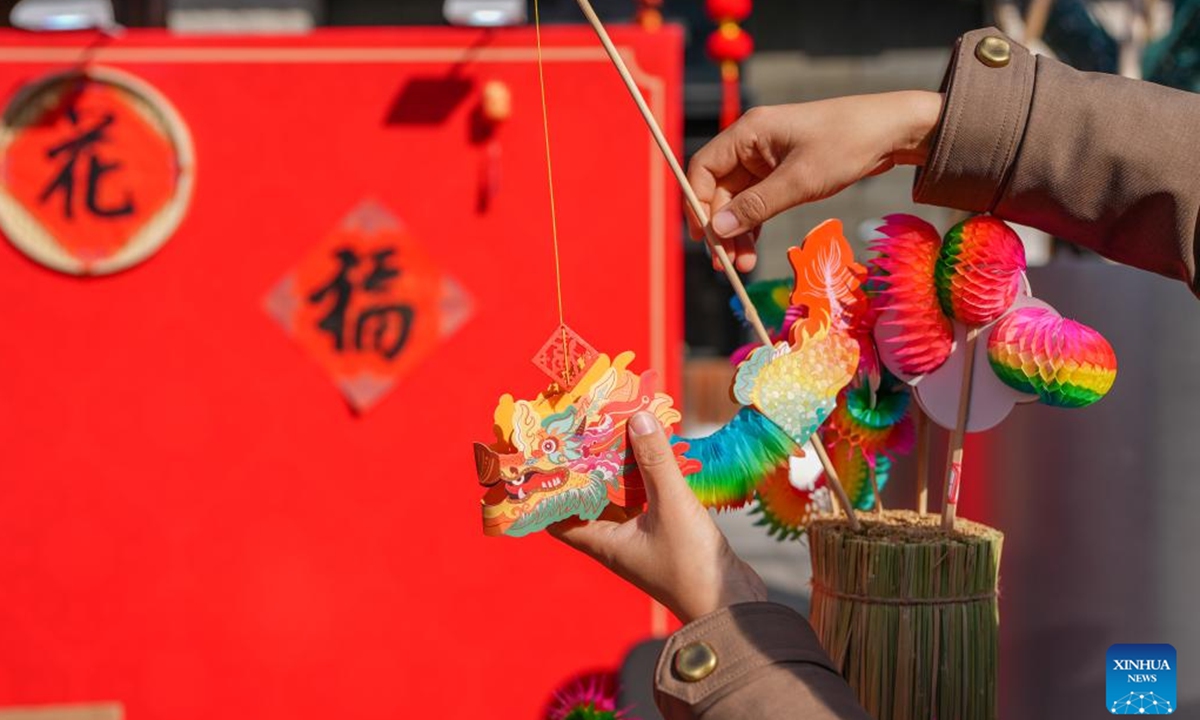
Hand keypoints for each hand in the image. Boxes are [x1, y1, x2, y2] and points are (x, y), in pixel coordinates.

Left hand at [549, 412, 766, 623]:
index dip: (549, 491)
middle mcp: (615, 542)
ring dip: (618, 472)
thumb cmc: (692, 563)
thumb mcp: (671, 505)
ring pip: (619, 500)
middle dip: (587, 469)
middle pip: (589, 501)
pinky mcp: (664, 537)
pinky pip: (644, 503)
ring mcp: (640, 541)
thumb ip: (655, 460)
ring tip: (616, 435)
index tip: (547, 458)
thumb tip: (637, 418)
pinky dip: (643, 481)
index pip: (557, 518)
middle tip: (585, 433)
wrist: (732, 605)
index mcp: (603, 542)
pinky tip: (653, 458)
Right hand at [686, 90, 943, 271]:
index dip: (697, 203)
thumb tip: (718, 230)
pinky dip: (755, 225)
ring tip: (742, 264)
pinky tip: (754, 250)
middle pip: (719, 189)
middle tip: (725, 263)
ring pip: (738, 200)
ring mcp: (767, 158)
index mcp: (748, 132)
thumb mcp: (800, 180)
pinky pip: (758, 201)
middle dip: (721, 226)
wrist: (892, 130)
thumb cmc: (846, 145)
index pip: (703, 168)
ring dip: (738, 231)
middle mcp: (752, 143)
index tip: (703, 238)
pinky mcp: (783, 171)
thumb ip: (757, 206)